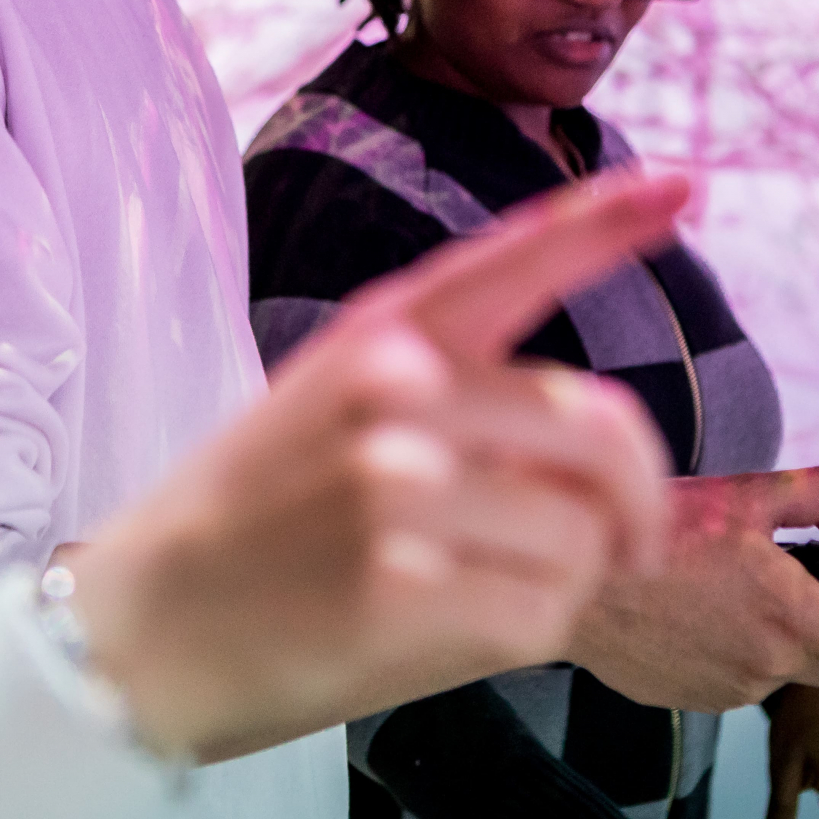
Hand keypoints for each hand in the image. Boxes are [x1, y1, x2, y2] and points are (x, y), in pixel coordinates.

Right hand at [68, 170, 688, 761]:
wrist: (138, 629)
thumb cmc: (248, 523)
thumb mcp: (328, 404)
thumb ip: (450, 391)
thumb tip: (598, 431)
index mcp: (380, 333)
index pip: (515, 258)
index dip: (606, 220)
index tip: (680, 184)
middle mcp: (398, 389)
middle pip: (603, 428)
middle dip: (635, 501)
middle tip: (624, 544)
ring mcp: (400, 484)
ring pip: (585, 534)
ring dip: (562, 578)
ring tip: (475, 589)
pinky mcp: (406, 584)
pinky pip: (548, 612)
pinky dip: (526, 634)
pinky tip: (452, 631)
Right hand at [566, 468, 818, 711]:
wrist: (568, 577)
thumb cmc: (650, 528)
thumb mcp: (743, 491)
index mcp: (788, 615)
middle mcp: (765, 666)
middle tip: (786, 586)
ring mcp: (726, 691)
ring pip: (774, 667)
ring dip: (765, 634)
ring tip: (711, 586)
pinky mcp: (692, 701)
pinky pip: (731, 676)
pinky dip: (726, 647)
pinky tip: (687, 610)